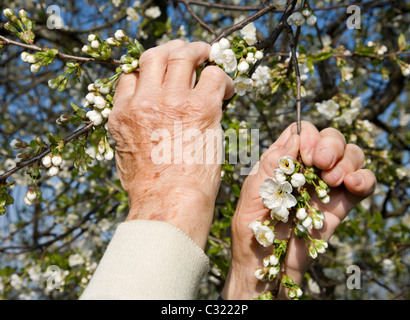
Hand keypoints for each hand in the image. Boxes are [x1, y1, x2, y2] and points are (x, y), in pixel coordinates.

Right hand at [108, 40, 233, 248]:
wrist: (168, 204)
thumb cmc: (151, 190)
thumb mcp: (126, 156)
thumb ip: (132, 132)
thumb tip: (146, 125)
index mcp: (122, 114)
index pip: (130, 75)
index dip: (149, 69)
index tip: (164, 73)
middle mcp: (144, 102)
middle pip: (154, 55)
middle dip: (172, 49)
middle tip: (188, 53)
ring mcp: (171, 101)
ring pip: (182, 56)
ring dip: (198, 51)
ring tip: (208, 56)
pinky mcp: (200, 108)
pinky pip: (213, 75)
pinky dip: (222, 76)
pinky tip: (226, 90)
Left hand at [221, 121, 375, 298]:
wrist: (267, 265)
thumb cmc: (252, 229)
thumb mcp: (254, 192)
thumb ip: (273, 163)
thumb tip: (297, 135)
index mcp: (282, 161)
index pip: (302, 131)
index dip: (308, 135)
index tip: (305, 153)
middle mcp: (306, 169)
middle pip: (330, 138)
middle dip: (330, 144)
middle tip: (320, 163)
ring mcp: (326, 186)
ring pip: (351, 155)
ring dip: (347, 160)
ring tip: (332, 179)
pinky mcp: (342, 205)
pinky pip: (364, 182)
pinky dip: (364, 177)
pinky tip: (352, 185)